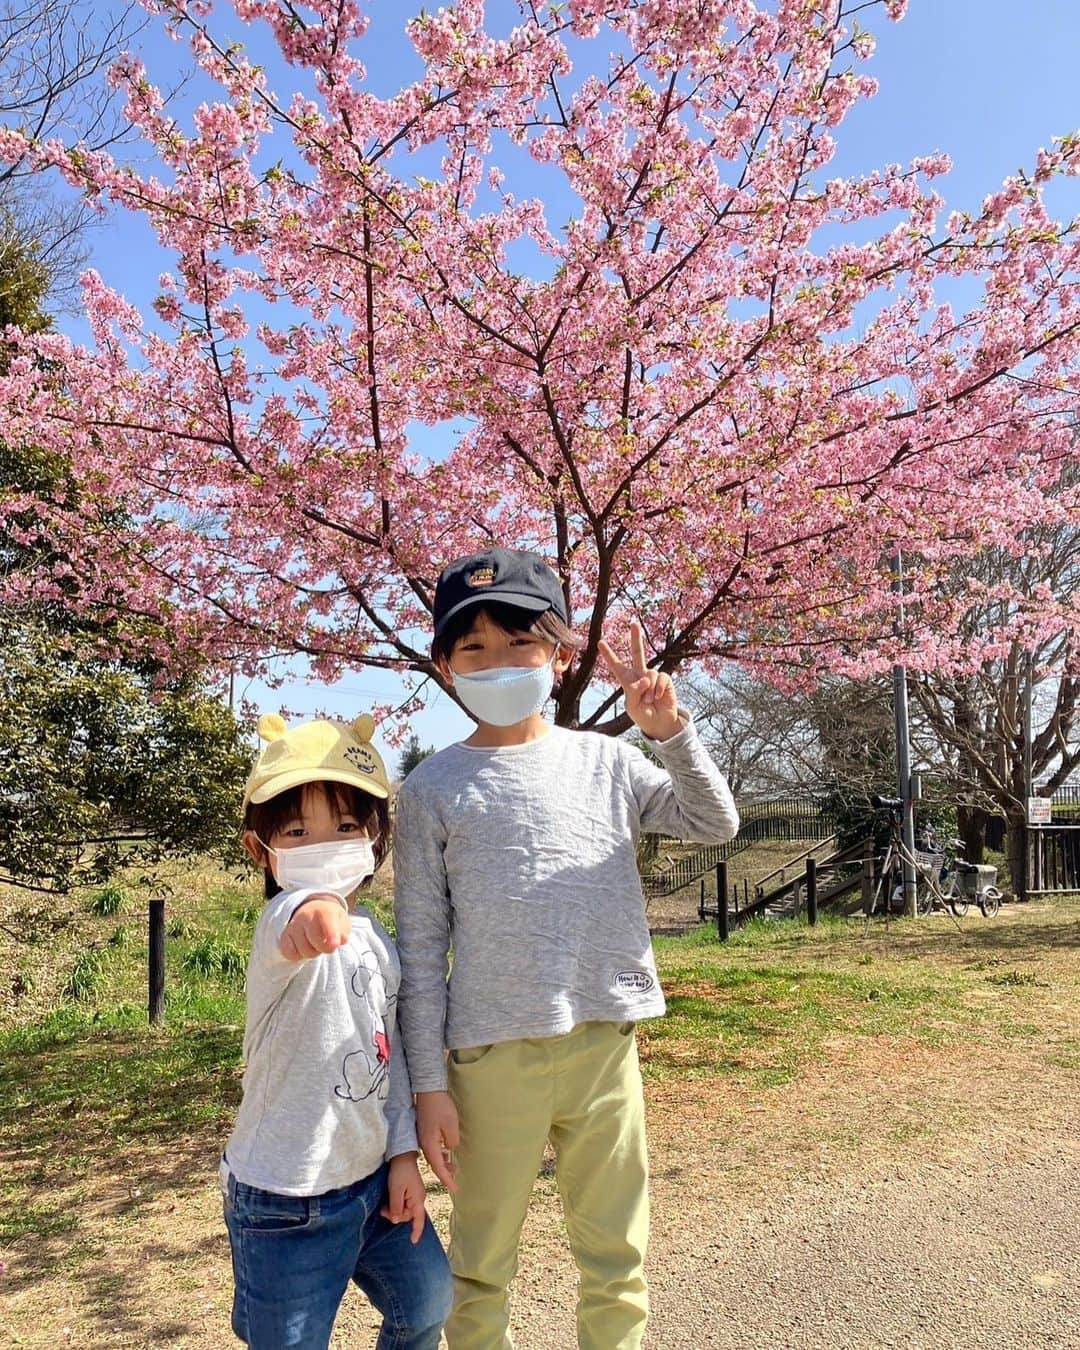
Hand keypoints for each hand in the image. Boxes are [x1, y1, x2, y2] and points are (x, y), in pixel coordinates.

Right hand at [280, 897, 350, 960]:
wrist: (312, 910)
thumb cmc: (331, 919)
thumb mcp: (342, 921)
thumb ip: (344, 932)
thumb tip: (340, 941)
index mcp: (323, 910)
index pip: (327, 926)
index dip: (332, 938)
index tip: (335, 945)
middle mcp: (305, 915)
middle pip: (316, 943)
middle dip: (324, 948)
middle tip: (327, 944)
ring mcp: (293, 925)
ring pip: (303, 951)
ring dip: (312, 952)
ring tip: (315, 943)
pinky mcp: (284, 936)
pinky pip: (290, 954)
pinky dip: (298, 955)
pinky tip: (303, 947)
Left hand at [381, 1152, 427, 1243]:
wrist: (402, 1156)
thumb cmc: (400, 1172)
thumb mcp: (396, 1190)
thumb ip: (396, 1207)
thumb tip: (396, 1220)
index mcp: (418, 1199)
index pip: (419, 1220)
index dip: (416, 1231)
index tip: (413, 1242)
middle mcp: (419, 1198)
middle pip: (408, 1215)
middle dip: (396, 1216)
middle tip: (383, 1210)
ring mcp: (415, 1194)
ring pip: (404, 1209)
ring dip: (394, 1210)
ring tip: (383, 1205)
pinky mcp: (410, 1190)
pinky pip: (404, 1203)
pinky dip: (396, 1204)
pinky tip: (389, 1201)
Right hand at [415, 1091, 459, 1193]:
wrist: (428, 1090)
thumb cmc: (440, 1107)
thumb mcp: (451, 1125)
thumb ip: (452, 1141)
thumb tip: (450, 1148)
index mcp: (429, 1144)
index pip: (438, 1167)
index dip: (446, 1179)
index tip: (455, 1189)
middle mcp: (423, 1143)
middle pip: (434, 1163)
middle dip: (444, 1173)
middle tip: (456, 1179)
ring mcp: (422, 1137)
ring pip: (433, 1155)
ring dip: (443, 1162)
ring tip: (454, 1167)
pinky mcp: (424, 1131)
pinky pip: (432, 1147)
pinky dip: (440, 1153)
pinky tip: (447, 1151)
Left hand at [598, 619, 680, 741]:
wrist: (660, 723)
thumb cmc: (643, 715)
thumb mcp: (632, 706)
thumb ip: (634, 691)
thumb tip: (645, 678)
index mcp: (627, 681)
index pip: (616, 666)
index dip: (609, 655)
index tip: (600, 642)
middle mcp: (640, 675)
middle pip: (638, 653)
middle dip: (636, 638)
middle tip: (634, 623)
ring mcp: (653, 677)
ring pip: (649, 674)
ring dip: (649, 691)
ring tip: (649, 701)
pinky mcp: (665, 680)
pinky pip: (661, 678)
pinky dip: (659, 689)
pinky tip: (658, 697)